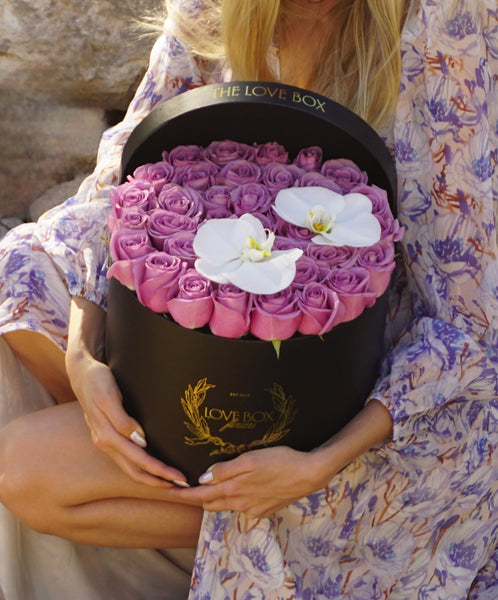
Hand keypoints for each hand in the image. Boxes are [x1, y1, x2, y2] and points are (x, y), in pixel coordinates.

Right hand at [66, 296, 188, 487]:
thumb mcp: (108, 397)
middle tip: (182, 485)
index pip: (139, 461)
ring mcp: (106, 442)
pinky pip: (126, 460)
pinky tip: (153, 467)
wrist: (80, 372)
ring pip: (130, 468)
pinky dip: (141, 468)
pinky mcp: (108, 437)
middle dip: (158, 480)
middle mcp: (106, 443)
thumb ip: (122, 420)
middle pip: (135, 471)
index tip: (179, 477)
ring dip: (151, 477)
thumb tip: (139, 441)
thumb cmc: (97, 380)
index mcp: (107, 436)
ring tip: (171, 481)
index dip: (159, 471)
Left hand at [166, 445, 332, 517]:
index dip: (184, 494)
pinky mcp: (265, 510)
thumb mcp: (250, 460)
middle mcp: (241, 504)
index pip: (201, 495)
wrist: (309, 474)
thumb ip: (225, 470)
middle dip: (196, 498)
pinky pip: (243, 508)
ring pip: (227, 506)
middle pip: (211, 504)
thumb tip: (202, 479)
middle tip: (185, 487)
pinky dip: (234, 500)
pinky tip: (238, 490)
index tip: (168, 490)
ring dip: (215, 499)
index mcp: (234, 491)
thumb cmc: (280, 461)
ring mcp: (254, 509)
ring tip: (209, 487)